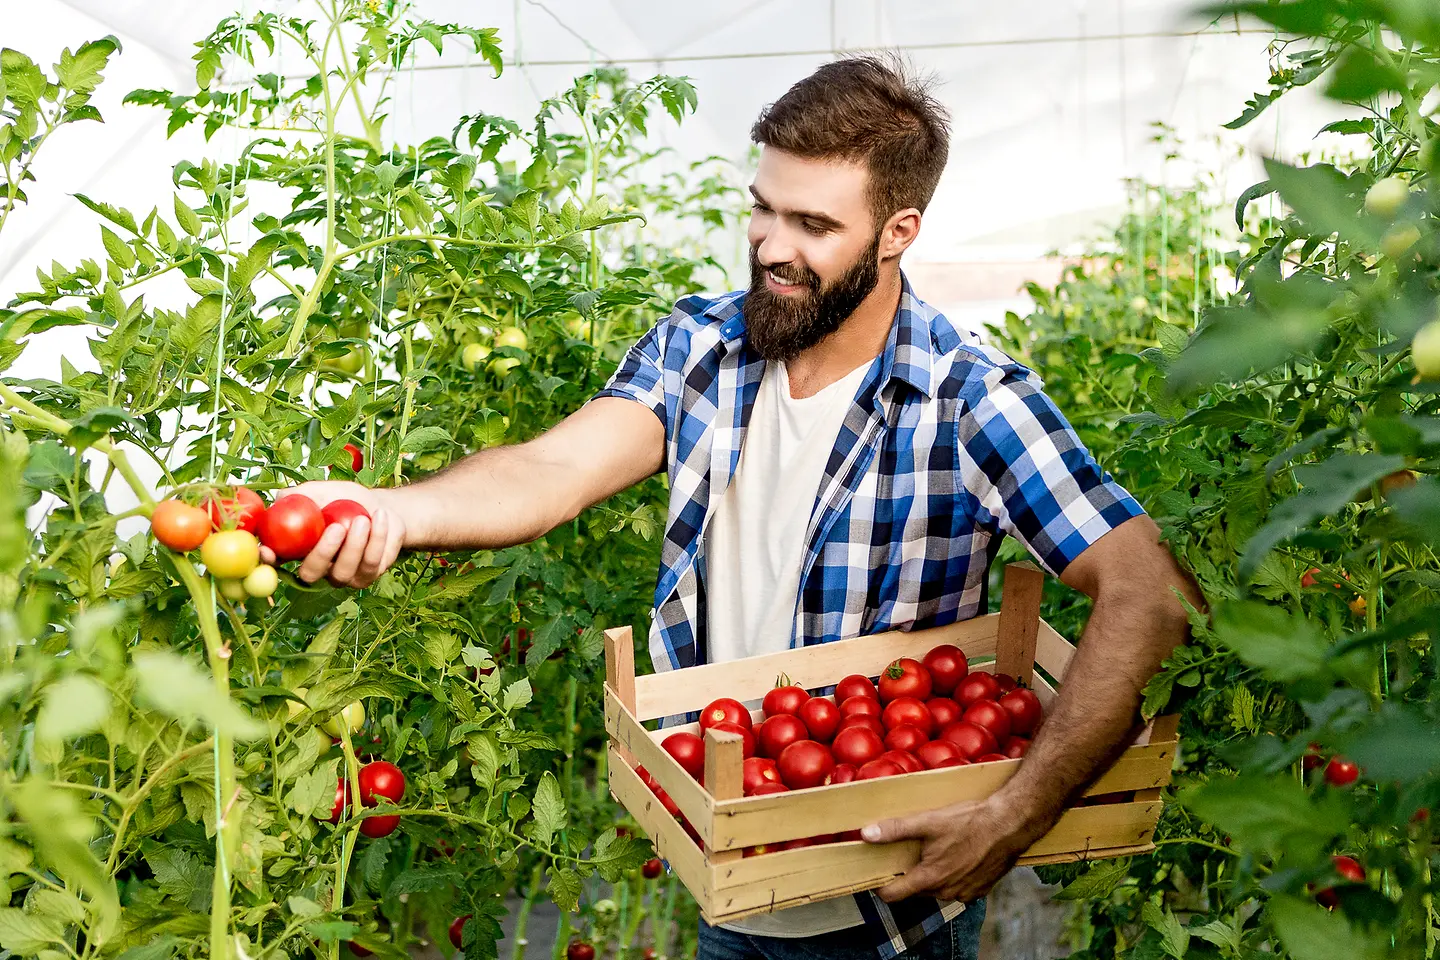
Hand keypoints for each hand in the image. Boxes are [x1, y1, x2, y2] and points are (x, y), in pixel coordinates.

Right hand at [260, 481, 406, 587]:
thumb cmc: (345, 499)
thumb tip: (279, 498)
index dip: (270, 560)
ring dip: (355, 544)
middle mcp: (318, 568)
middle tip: (338, 527)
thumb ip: (299, 495)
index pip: (278, 560)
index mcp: (299, 549)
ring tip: (364, 518)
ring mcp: (342, 576)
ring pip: (343, 571)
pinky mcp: (367, 576)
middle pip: (311, 573)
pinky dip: (377, 539)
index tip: (270, 550)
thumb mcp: (321, 491)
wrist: (381, 506)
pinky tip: (379, 517)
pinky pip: (370, 564)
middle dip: (323, 552)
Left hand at [860, 793, 1054, 902]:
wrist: (1010, 825)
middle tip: (908, 853)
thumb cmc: (971, 822)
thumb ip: (896, 829)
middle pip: (915, 890)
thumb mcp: (928, 821)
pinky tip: (957, 855)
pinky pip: (957, 888)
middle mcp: (946, 892)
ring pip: (937, 889)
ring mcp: (965, 893)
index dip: (881, 886)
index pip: (893, 895)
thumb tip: (867, 834)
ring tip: (936, 850)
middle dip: (909, 875)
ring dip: (932, 874)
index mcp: (930, 878)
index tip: (876, 875)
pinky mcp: (980, 890)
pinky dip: (952, 876)